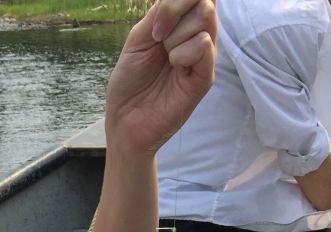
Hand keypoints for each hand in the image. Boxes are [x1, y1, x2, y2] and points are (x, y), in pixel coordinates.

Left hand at [105, 0, 216, 156]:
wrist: (124, 120)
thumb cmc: (129, 81)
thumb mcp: (139, 37)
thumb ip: (161, 12)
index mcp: (179, 24)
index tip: (156, 23)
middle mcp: (195, 36)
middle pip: (204, 1)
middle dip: (174, 10)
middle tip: (157, 38)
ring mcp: (202, 56)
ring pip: (206, 19)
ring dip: (176, 35)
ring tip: (166, 58)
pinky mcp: (204, 78)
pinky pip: (204, 46)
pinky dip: (183, 52)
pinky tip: (174, 66)